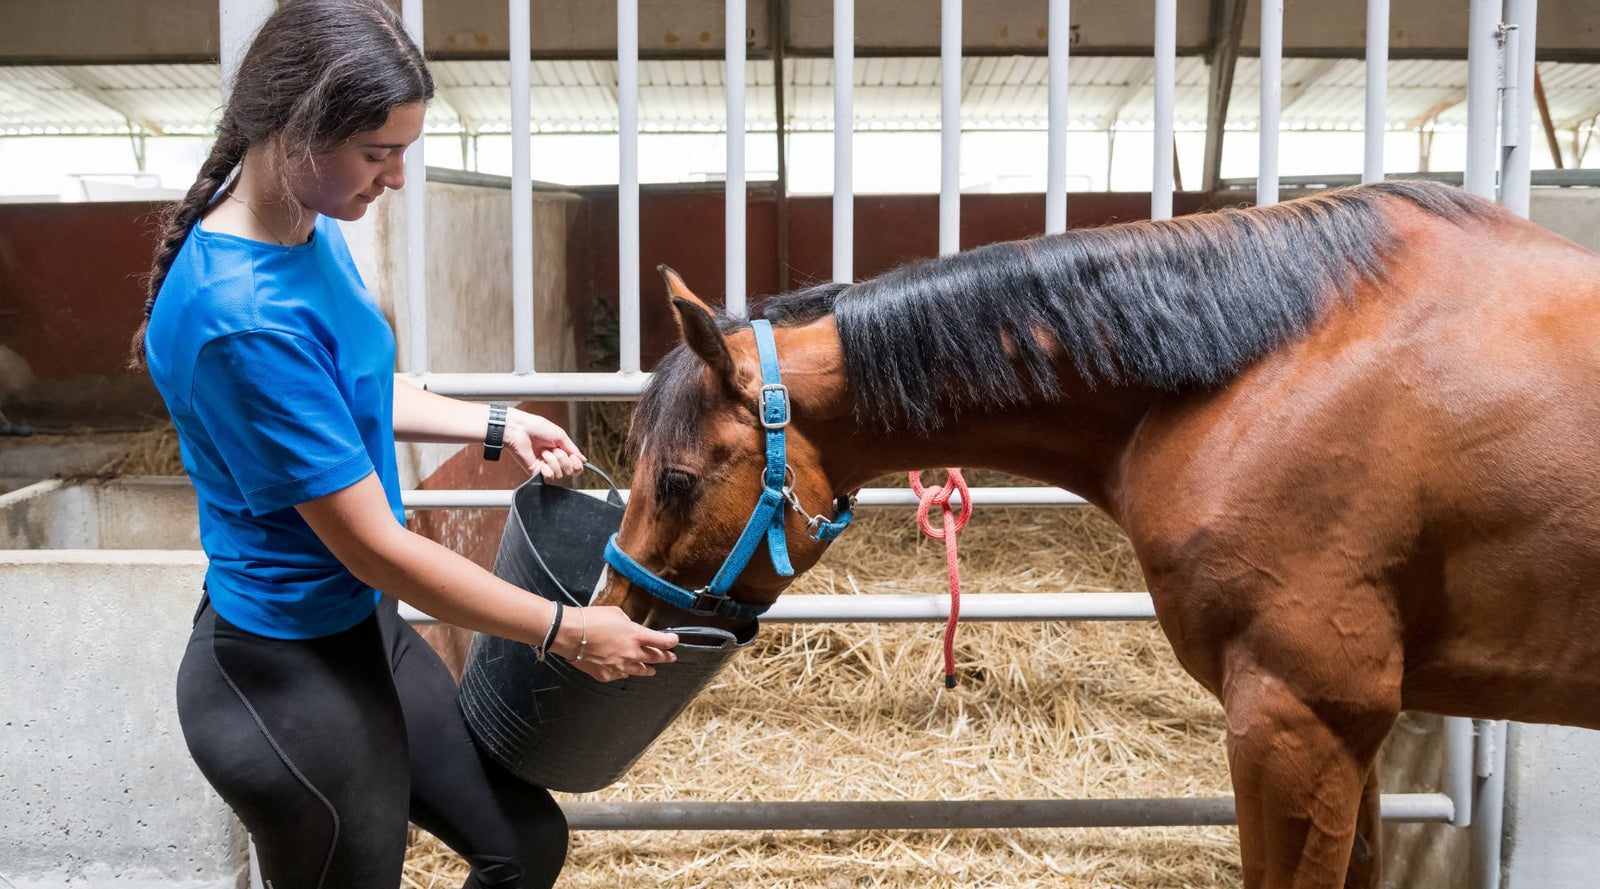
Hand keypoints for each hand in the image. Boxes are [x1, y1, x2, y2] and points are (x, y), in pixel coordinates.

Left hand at [504, 409, 585, 479]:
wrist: (520, 429)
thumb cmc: (537, 427)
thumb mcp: (560, 435)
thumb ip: (573, 449)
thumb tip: (584, 460)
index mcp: (561, 452)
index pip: (576, 467)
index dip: (577, 464)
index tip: (573, 457)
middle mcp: (554, 461)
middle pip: (570, 472)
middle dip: (564, 460)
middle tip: (555, 450)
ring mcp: (545, 467)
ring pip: (560, 475)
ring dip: (554, 461)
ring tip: (544, 452)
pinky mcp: (535, 472)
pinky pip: (549, 477)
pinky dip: (547, 468)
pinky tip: (542, 460)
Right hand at [551, 606, 678, 681]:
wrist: (570, 635)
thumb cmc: (591, 619)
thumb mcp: (616, 613)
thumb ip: (628, 623)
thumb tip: (630, 629)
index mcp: (636, 635)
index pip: (662, 641)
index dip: (671, 641)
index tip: (675, 641)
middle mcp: (631, 653)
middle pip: (655, 658)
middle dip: (665, 657)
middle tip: (671, 658)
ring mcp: (619, 667)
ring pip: (640, 671)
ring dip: (648, 669)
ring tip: (652, 670)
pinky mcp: (607, 675)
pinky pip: (620, 675)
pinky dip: (624, 671)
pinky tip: (624, 670)